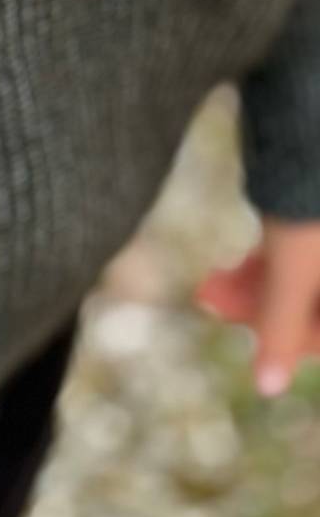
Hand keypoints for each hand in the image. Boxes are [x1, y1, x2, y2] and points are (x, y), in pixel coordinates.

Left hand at [193, 218, 319, 395]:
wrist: (312, 127)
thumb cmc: (309, 205)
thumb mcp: (293, 271)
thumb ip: (281, 329)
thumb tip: (270, 388)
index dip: (289, 342)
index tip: (248, 340)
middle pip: (313, 307)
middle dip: (260, 307)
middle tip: (209, 300)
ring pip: (302, 280)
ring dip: (255, 286)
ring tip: (207, 286)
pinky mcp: (313, 217)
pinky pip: (298, 255)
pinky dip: (266, 264)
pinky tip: (228, 268)